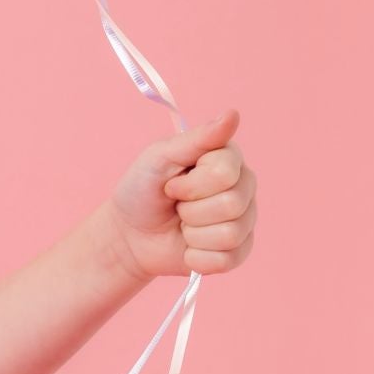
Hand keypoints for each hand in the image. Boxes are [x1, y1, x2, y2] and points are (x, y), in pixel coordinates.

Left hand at [107, 109, 257, 281]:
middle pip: (232, 204)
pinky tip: (188, 247)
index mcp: (228, 159)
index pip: (226, 173)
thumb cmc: (142, 191)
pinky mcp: (238, 251)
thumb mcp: (159, 158)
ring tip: (182, 225)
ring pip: (230, 234)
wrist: (129, 235)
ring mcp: (245, 220)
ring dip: (193, 234)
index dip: (191, 184)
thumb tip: (232, 114)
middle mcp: (244, 186)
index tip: (171, 184)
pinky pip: (227, 260)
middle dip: (190, 210)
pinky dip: (197, 257)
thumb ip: (197, 138)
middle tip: (176, 206)